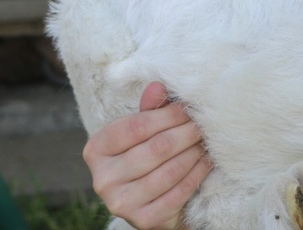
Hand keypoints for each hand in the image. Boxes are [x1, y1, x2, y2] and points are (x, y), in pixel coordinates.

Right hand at [83, 82, 210, 229]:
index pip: (136, 126)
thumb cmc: (145, 157)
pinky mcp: (144, 219)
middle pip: (156, 148)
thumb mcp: (142, 132)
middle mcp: (103, 179)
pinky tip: (206, 161)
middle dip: (186, 133)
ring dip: (195, 152)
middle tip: (203, 124)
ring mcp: (121, 203)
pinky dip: (197, 173)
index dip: (167, 115)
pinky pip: (179, 191)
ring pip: (170, 170)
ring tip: (205, 141)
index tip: (188, 108)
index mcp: (96, 150)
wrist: (149, 202)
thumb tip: (158, 85)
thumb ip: (149, 110)